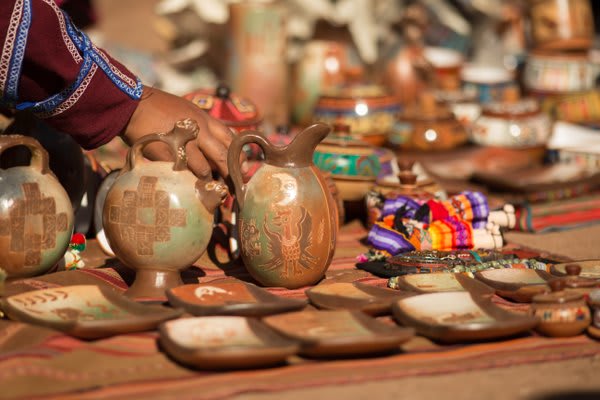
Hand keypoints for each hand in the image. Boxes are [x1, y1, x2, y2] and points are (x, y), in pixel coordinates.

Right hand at [123, 85, 246, 178]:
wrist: (133, 106)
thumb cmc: (161, 109)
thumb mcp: (189, 112)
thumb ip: (205, 128)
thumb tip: (219, 150)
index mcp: (205, 120)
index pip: (231, 140)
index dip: (239, 157)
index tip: (242, 169)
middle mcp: (199, 131)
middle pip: (223, 157)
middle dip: (229, 173)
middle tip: (231, 185)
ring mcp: (184, 144)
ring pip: (204, 170)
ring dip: (205, 179)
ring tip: (203, 184)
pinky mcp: (168, 154)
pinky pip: (183, 173)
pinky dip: (186, 179)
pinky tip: (185, 182)